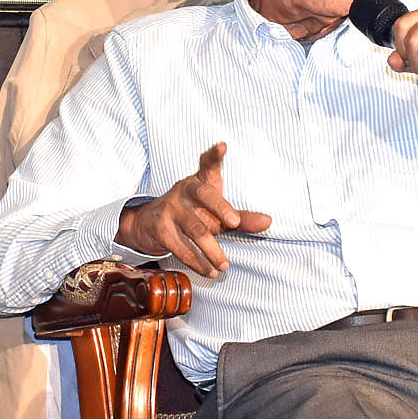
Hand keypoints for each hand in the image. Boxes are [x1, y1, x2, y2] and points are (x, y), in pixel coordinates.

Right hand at [115, 143, 271, 278]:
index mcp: (200, 182)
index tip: (222, 146)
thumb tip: (268, 222)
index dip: (214, 156)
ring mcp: (172, 208)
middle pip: (204, 194)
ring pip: (196, 229)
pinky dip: (198, 263)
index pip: (208, 165)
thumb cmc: (192, 214)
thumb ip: (243, 218)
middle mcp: (185, 191)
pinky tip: (210, 271)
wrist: (149, 224)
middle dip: (220, 207)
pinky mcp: (162, 228)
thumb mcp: (217, 214)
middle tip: (234, 222)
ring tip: (225, 265)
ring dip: (212, 251)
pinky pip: (182, 248)